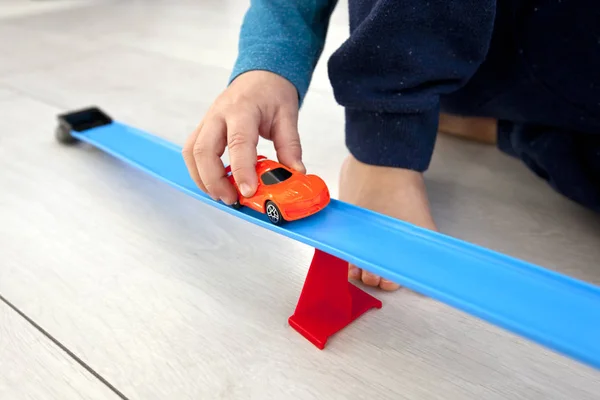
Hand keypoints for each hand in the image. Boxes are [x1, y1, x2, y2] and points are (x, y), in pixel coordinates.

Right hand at [182, 70, 304, 203]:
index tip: (248, 192)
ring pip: (192, 153)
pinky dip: (199, 171)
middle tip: (232, 199)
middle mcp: (219, 114)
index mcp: (242, 109)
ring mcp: (207, 120)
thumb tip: (295, 173)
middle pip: (204, 151)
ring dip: (203, 179)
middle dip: (214, 180)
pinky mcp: (203, 128)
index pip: (238, 143)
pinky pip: (192, 152)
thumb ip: (290, 145)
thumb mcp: (288, 115)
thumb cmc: (272, 93)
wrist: (260, 75)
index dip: (241, 170)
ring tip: (223, 195)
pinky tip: (215, 184)